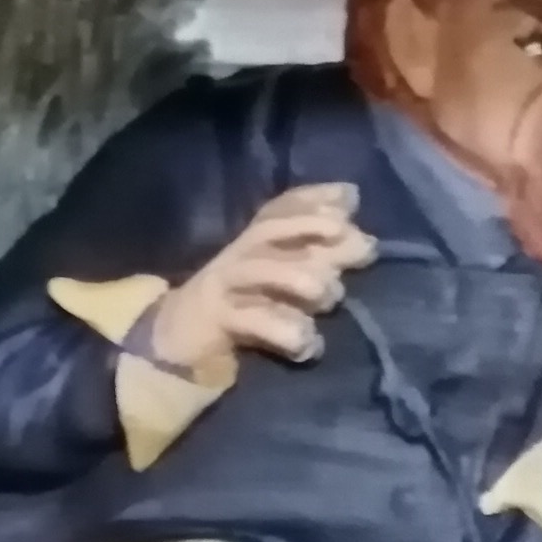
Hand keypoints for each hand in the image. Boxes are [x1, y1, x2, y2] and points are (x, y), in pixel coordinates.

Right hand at [150, 183, 372, 371]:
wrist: (178, 339)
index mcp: (253, 242)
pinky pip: (256, 321)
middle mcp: (239, 254)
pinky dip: (289, 332)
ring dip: (306, 281)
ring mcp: (225, 285)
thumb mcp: (280, 273)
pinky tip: (309, 344)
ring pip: (265, 270)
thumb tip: (351, 198)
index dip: (314, 198)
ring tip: (329, 296)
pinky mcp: (218, 319)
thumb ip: (317, 245)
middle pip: (271, 228)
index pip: (280, 208)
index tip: (349, 197)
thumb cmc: (243, 304)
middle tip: (363, 245)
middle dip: (315, 228)